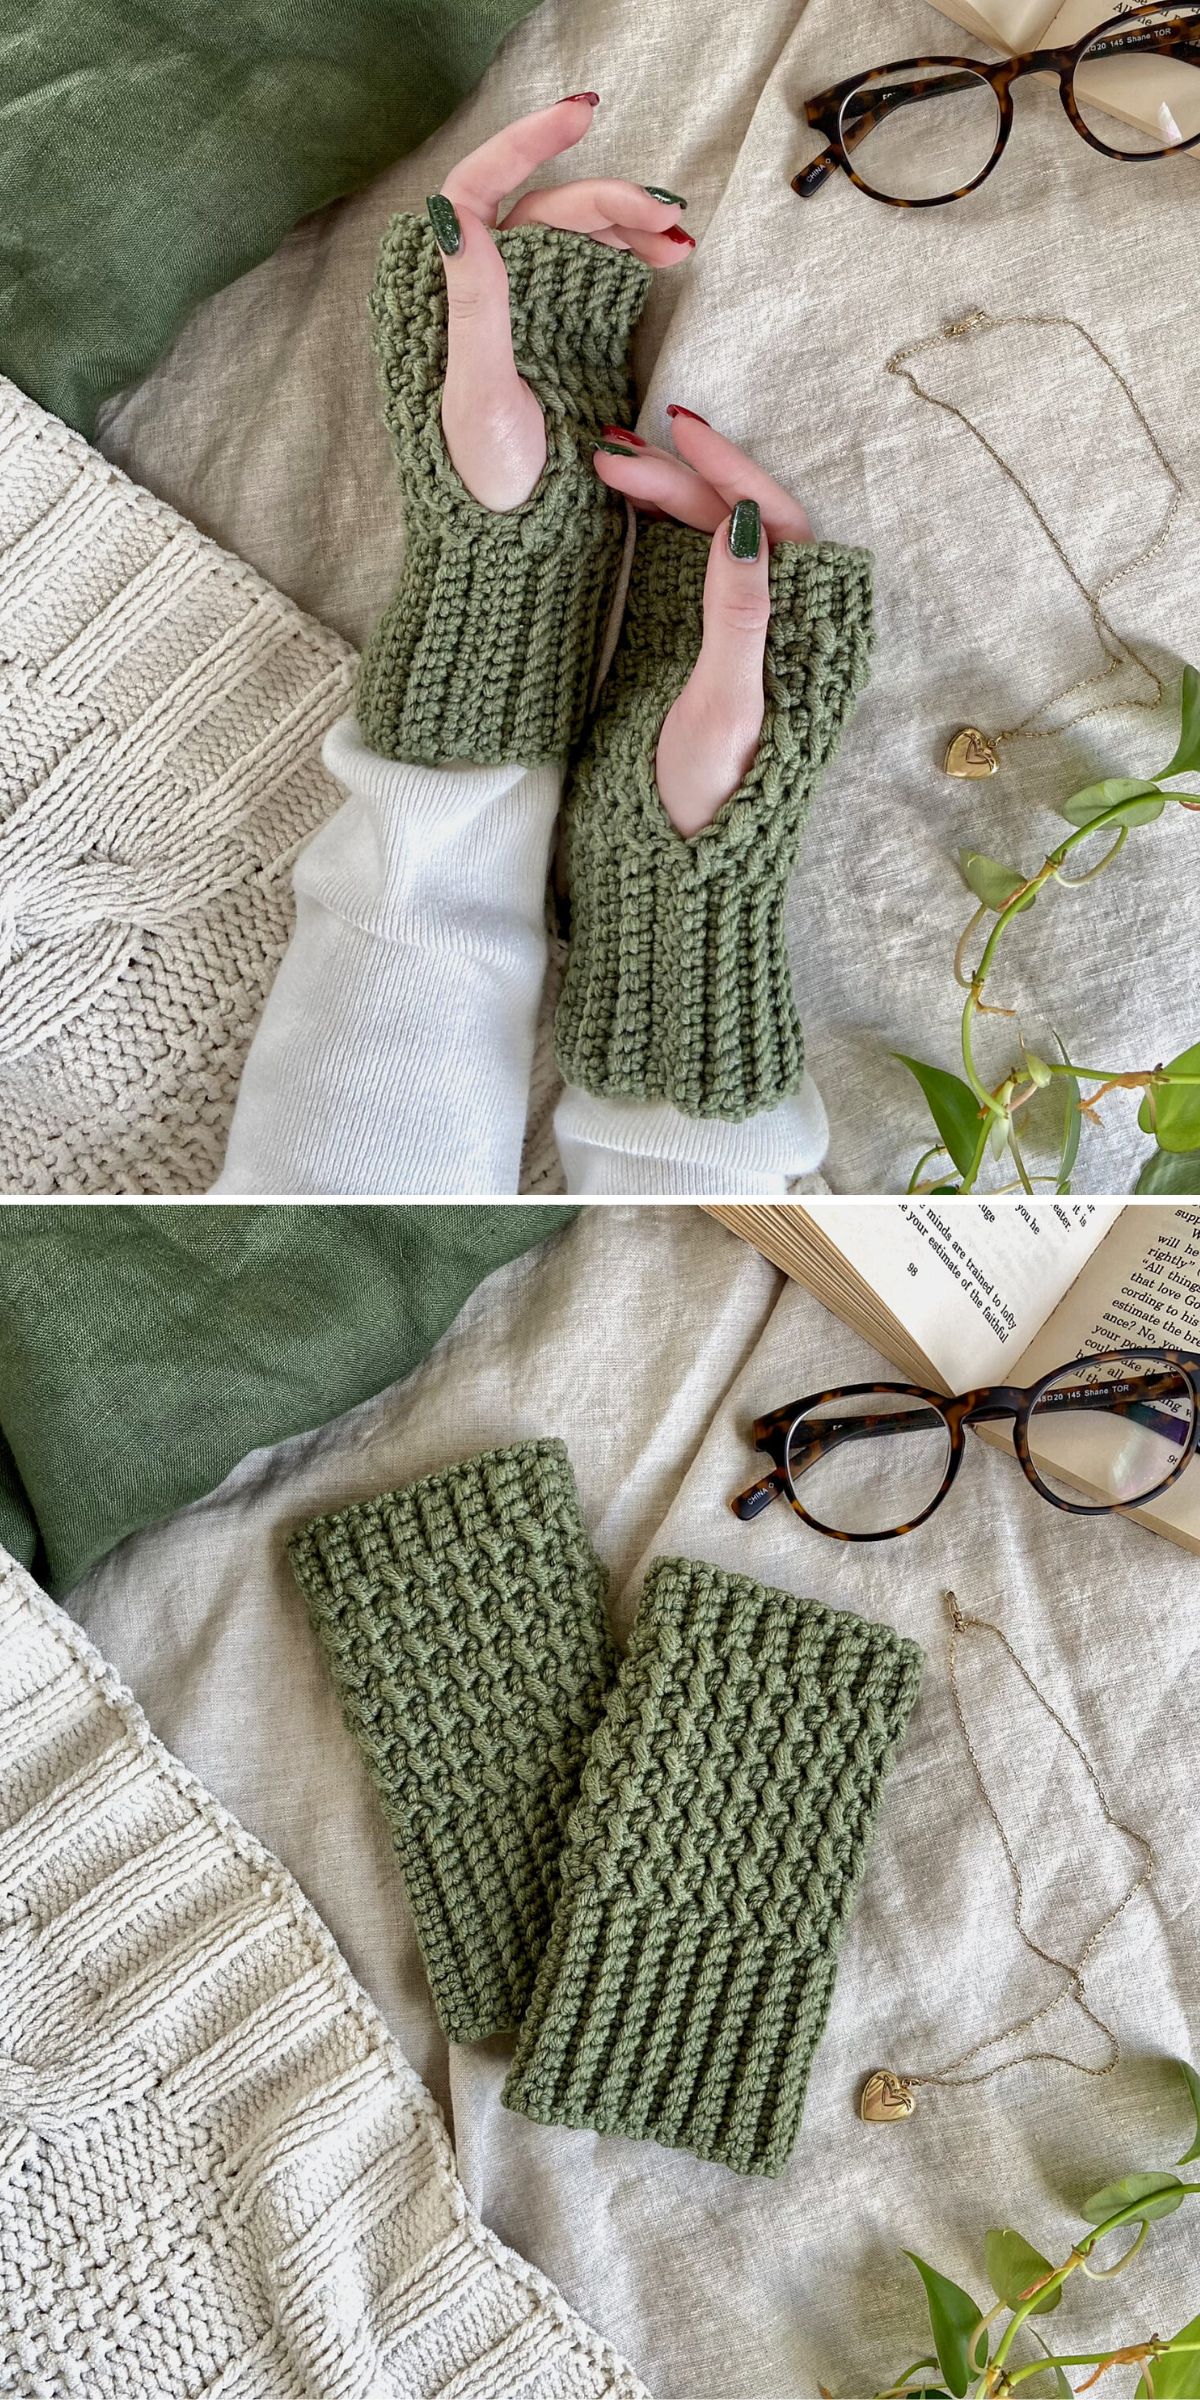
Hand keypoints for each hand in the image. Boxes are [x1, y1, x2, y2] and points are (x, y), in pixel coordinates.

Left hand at [430, 98, 693, 512]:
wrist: (516, 540)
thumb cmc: (485, 480)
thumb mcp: (478, 393)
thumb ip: (474, 303)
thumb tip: (450, 212)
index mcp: (447, 296)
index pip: (478, 190)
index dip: (525, 142)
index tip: (583, 115)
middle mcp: (480, 293)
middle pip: (544, 212)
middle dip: (609, 201)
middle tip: (670, 218)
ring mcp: (522, 314)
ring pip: (573, 241)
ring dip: (627, 227)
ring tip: (679, 240)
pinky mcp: (556, 338)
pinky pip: (591, 277)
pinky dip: (629, 259)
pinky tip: (663, 259)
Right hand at [594, 416, 813, 837]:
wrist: (676, 869)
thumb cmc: (712, 798)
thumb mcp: (727, 704)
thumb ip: (737, 611)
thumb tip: (741, 518)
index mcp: (806, 636)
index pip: (776, 526)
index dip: (730, 471)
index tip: (675, 431)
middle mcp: (779, 629)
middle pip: (737, 528)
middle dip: (679, 481)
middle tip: (607, 454)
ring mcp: (736, 640)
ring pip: (708, 546)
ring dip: (664, 500)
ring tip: (609, 467)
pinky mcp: (696, 656)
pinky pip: (684, 577)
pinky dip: (653, 538)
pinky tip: (622, 513)